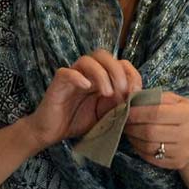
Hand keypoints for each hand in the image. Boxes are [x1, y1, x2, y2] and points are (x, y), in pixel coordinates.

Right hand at [27, 49, 141, 149]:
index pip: (119, 62)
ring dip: (101, 74)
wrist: (52, 133)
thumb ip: (119, 104)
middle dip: (117, 71)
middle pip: (103, 55)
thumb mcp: (106, 114)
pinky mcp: (58, 83)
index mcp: (100, 77)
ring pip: (87, 60)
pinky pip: (67, 72)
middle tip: (122, 91)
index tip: (135, 92)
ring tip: (107, 93)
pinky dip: (78, 77)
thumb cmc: (78, 122)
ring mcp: (72, 76)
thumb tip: (135, 96)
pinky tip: (86, 87)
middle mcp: (86, 73)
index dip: (130, 73)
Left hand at [125, 92, 188, 170]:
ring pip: (148, 146)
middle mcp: (187, 134)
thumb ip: (156, 98)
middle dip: (131, 126)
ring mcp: (182, 151)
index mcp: (187, 115)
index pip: (155, 113)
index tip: (125, 110)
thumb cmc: (184, 117)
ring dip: (133, 138)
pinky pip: (151, 157)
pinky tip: (136, 141)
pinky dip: (138, 149)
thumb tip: (131, 97)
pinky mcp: (176, 163)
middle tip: (123, 122)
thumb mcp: (177, 102)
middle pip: (149, 132)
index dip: (136, 113)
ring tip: (128, 131)